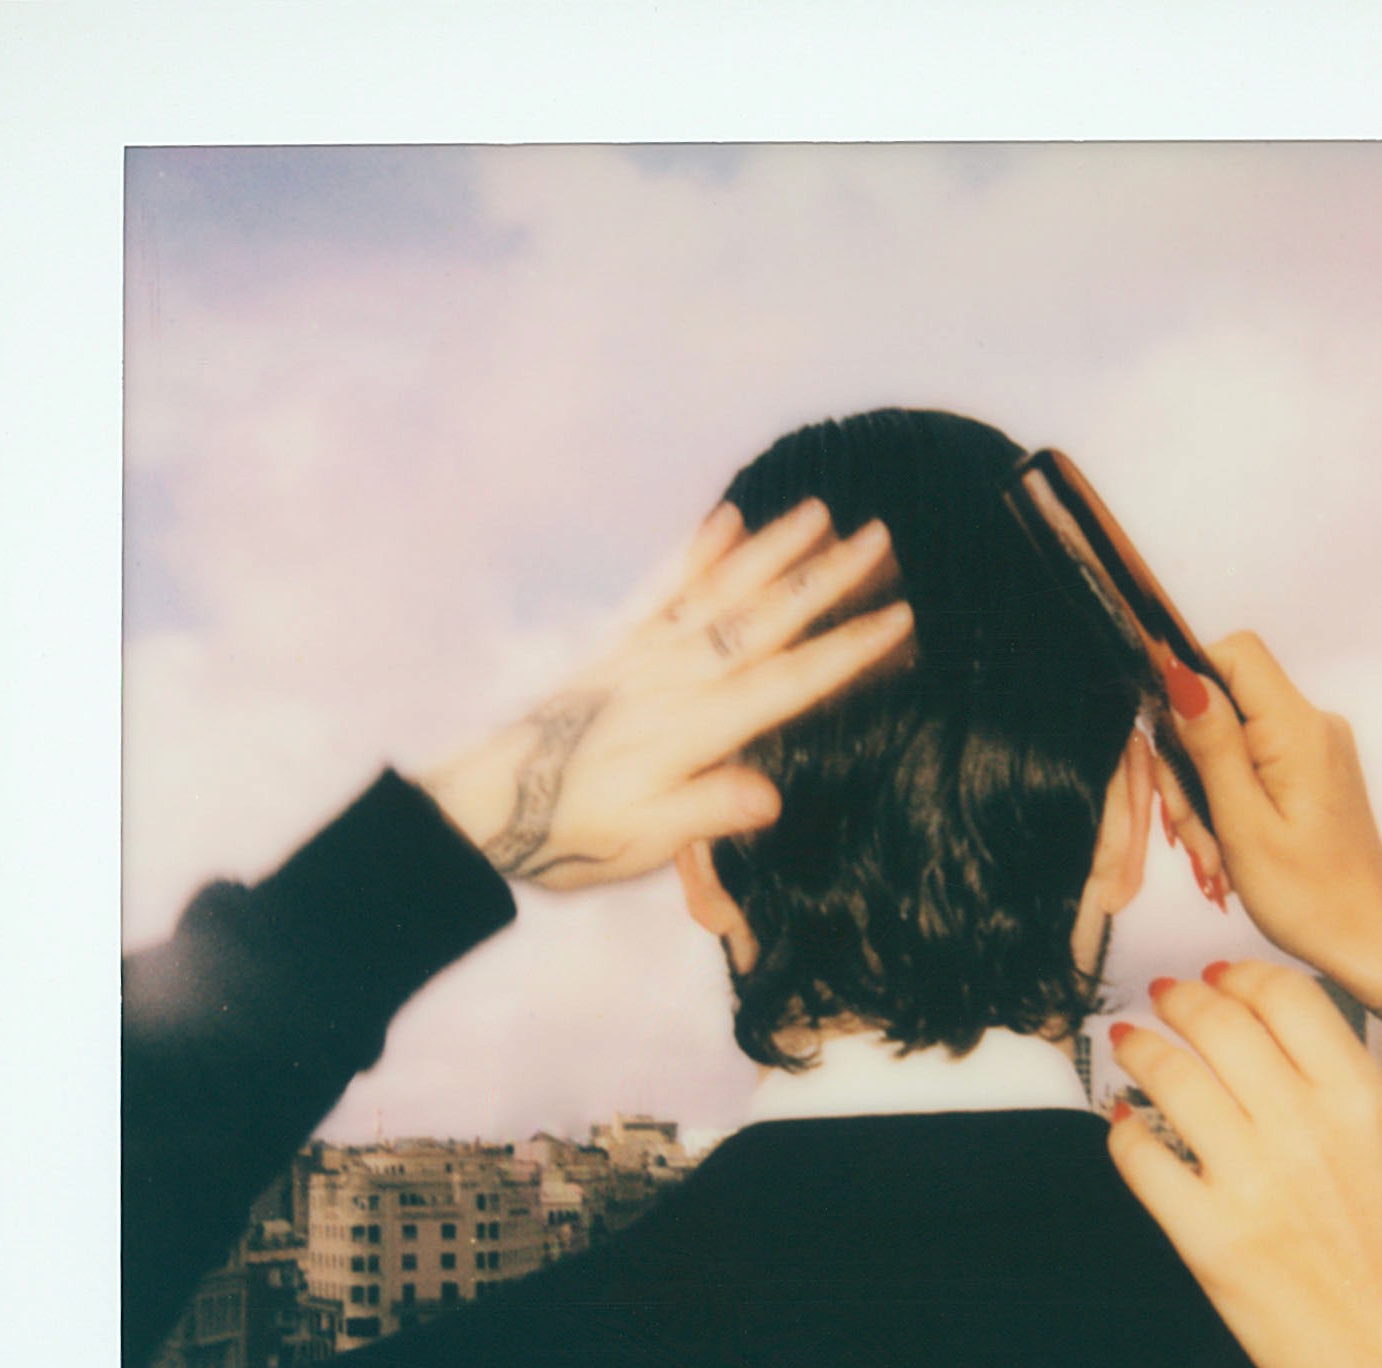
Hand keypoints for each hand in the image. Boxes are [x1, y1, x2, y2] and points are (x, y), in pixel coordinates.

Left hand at [419, 500, 911, 890]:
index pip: (789, 682)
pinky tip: (724, 521)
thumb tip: (770, 797)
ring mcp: (644, 655)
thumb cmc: (569, 832)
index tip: (898, 620)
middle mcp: (674, 678)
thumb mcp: (643, 842)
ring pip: (721, 590)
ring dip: (772, 549)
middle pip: (764, 618)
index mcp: (695, 729)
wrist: (483, 810)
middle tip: (878, 538)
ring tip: (819, 511)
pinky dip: (695, 553)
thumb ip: (707, 812)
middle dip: (825, 579)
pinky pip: (662, 588)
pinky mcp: (616, 648)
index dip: (847, 652)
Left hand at [1107, 961, 1381, 1367]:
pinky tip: (1127, 1126)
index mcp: (1364, 1101)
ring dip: (1142, 1048)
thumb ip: (1347, 1094)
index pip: (1286, 995)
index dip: (1241, 976)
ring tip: (1131, 1042)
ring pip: (1170, 1075)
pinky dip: (1124, 1131)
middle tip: (1164, 999)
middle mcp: (1306, 1127)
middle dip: (1181, 999)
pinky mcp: (1207, 1237)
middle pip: (1219, 1020)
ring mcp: (1252, 1181)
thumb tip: (1285, 1044)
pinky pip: (1141, 1157)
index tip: (1220, 978)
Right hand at [1157, 635, 1381, 974]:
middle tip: (1188, 828)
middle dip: (1190, 760)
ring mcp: (1316, 747)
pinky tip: (1227, 846)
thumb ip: (1212, 746)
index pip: (1235, 652)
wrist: (1366, 939)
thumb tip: (1181, 676)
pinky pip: (1253, 763)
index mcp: (1299, 731)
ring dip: (1205, 792)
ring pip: (1233, 737)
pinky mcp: (1312, 770)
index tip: (1168, 741)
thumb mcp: (1244, 825)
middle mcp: (1314, 726)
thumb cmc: (1310, 899)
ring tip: (1213, 854)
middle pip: (1226, 700)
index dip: (1188, 680)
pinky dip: (1228, 800)